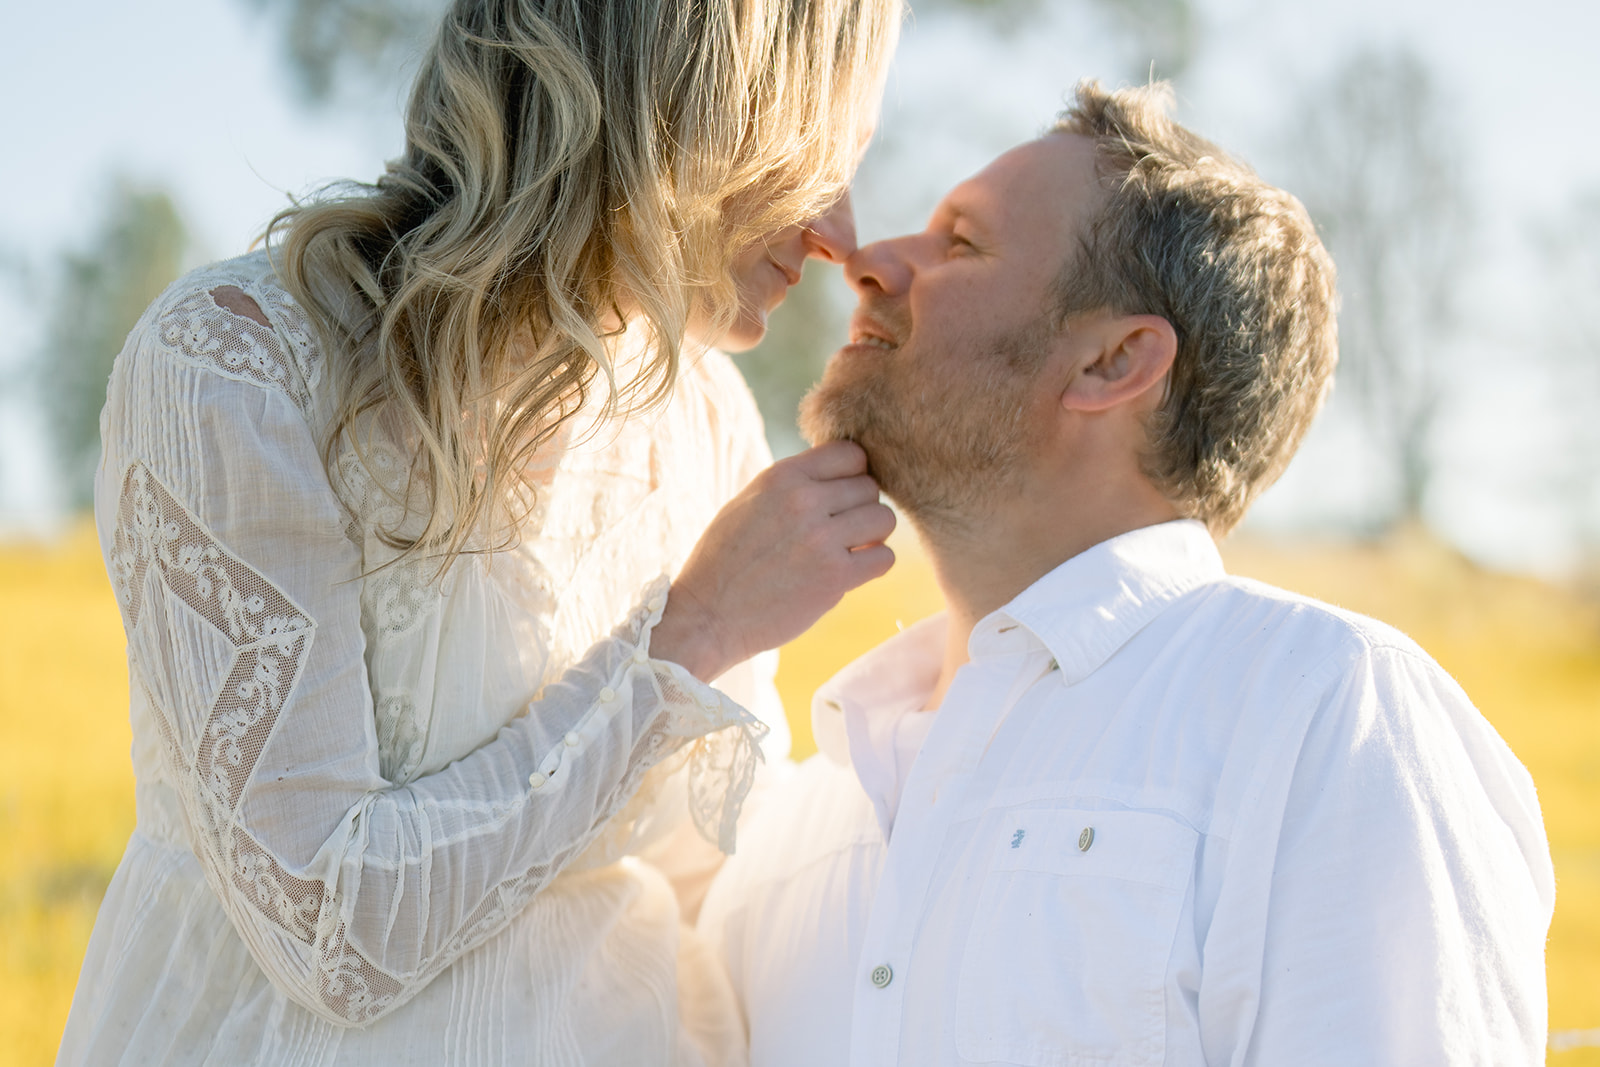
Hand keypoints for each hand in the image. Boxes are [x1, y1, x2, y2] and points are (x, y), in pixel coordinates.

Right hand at [652, 440, 895, 680]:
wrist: (707, 617)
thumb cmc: (724, 562)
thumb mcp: (749, 503)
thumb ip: (792, 485)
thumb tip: (838, 473)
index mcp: (782, 477)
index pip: (850, 454)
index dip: (852, 475)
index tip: (841, 497)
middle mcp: (804, 501)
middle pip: (870, 487)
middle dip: (860, 509)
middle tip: (840, 531)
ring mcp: (821, 538)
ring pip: (884, 519)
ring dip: (873, 536)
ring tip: (849, 549)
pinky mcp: (835, 577)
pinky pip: (884, 558)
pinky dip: (874, 564)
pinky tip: (852, 571)